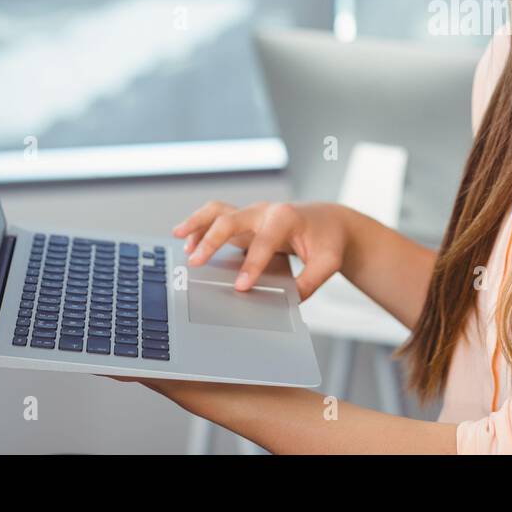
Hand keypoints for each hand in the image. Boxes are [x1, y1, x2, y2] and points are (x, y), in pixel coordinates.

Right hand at [173, 200, 347, 297]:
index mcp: (287, 218)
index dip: (252, 265)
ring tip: (179, 237)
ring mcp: (254, 213)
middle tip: (196, 262)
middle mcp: (266, 211)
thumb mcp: (328, 263)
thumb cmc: (329, 241)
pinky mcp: (246, 220)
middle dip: (213, 240)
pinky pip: (218, 216)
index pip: (264, 242)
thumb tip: (289, 301)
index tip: (241, 286)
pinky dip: (201, 225)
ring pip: (219, 210)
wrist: (331, 222)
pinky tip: (187, 240)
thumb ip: (310, 282)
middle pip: (233, 219)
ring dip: (198, 222)